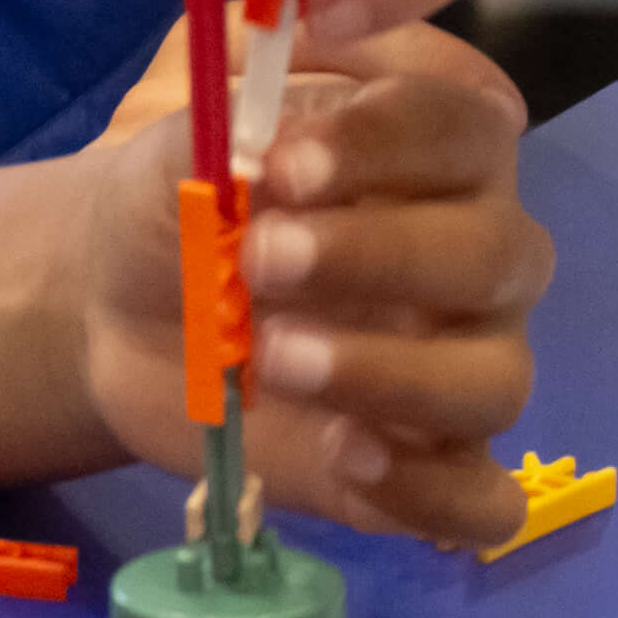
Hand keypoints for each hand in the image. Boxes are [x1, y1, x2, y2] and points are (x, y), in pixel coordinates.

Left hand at [84, 22, 543, 545]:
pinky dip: (431, 491)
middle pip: (495, 252)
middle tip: (260, 260)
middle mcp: (479, 254)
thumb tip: (278, 136)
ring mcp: (461, 365)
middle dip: (378, 255)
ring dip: (392, 375)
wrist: (121, 299)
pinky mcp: (427, 465)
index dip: (385, 141)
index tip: (284, 164)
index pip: (465, 125)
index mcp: (438, 151)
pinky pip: (483, 501)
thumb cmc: (185, 195)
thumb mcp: (189, 128)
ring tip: (276, 360)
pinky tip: (346, 457)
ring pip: (496, 380)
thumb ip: (236, 117)